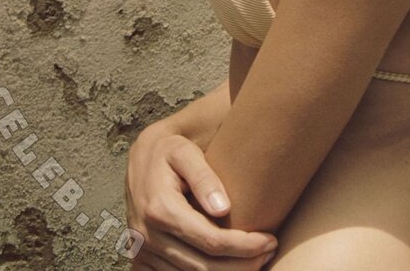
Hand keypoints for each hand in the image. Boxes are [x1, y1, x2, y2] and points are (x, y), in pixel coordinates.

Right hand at [125, 125, 278, 269]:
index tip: (269, 240)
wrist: (140, 158)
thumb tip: (224, 209)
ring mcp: (142, 252)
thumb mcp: (185, 152)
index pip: (211, 241)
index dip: (244, 246)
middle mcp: (148, 237)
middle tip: (269, 252)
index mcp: (160, 210)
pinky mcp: (141, 260)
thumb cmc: (169, 151)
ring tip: (256, 260)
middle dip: (242, 265)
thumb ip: (204, 178)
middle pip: (204, 267)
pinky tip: (227, 265)